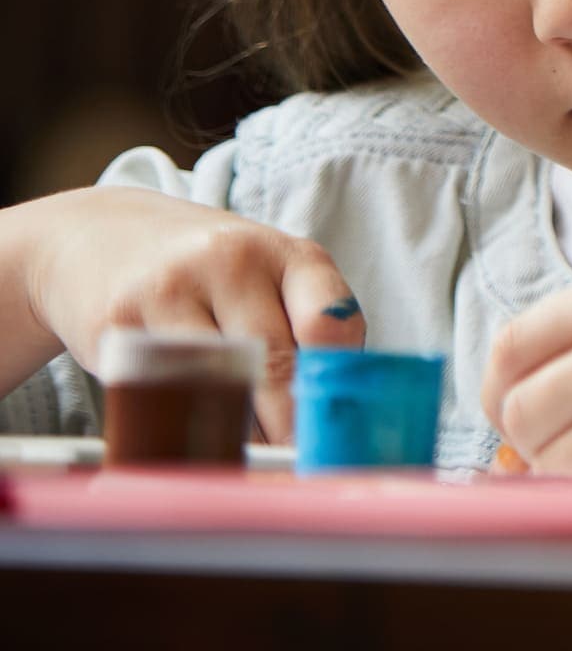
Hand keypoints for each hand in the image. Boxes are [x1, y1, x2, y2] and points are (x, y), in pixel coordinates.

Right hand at [11, 187, 362, 439]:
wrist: (105, 235)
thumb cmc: (212, 274)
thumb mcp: (272, 280)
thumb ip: (306, 332)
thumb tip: (331, 418)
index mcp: (291, 256)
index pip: (330, 322)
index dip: (333, 388)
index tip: (334, 437)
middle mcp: (234, 262)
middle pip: (273, 362)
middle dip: (287, 426)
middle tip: (294, 468)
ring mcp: (171, 288)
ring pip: (212, 380)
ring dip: (233, 431)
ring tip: (246, 462)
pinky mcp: (117, 322)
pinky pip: (155, 389)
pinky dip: (176, 422)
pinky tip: (188, 437)